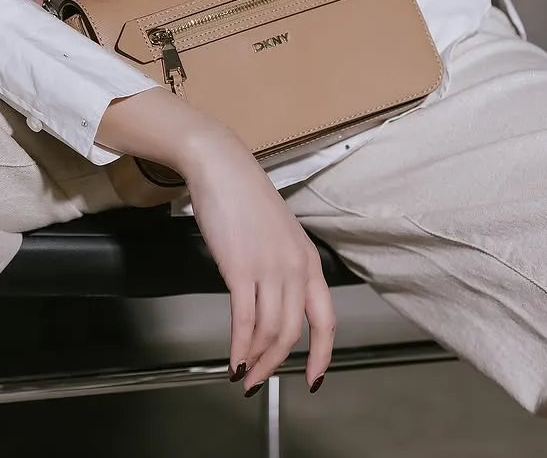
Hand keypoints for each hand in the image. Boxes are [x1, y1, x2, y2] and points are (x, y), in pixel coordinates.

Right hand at [181, 126, 335, 394]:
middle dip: (275, 364)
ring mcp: (269, 268)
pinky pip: (244, 320)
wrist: (221, 165)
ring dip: (256, 360)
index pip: (325, 320)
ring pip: (269, 331)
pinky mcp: (240, 268)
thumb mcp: (277, 233)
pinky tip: (232, 360)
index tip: (314, 379)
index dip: (323, 355)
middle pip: (292, 333)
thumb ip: (282, 265)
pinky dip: (239, 346)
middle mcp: (295, 267)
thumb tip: (274, 300)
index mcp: (308, 260)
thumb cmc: (244, 195)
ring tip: (243, 374)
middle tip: (258, 381)